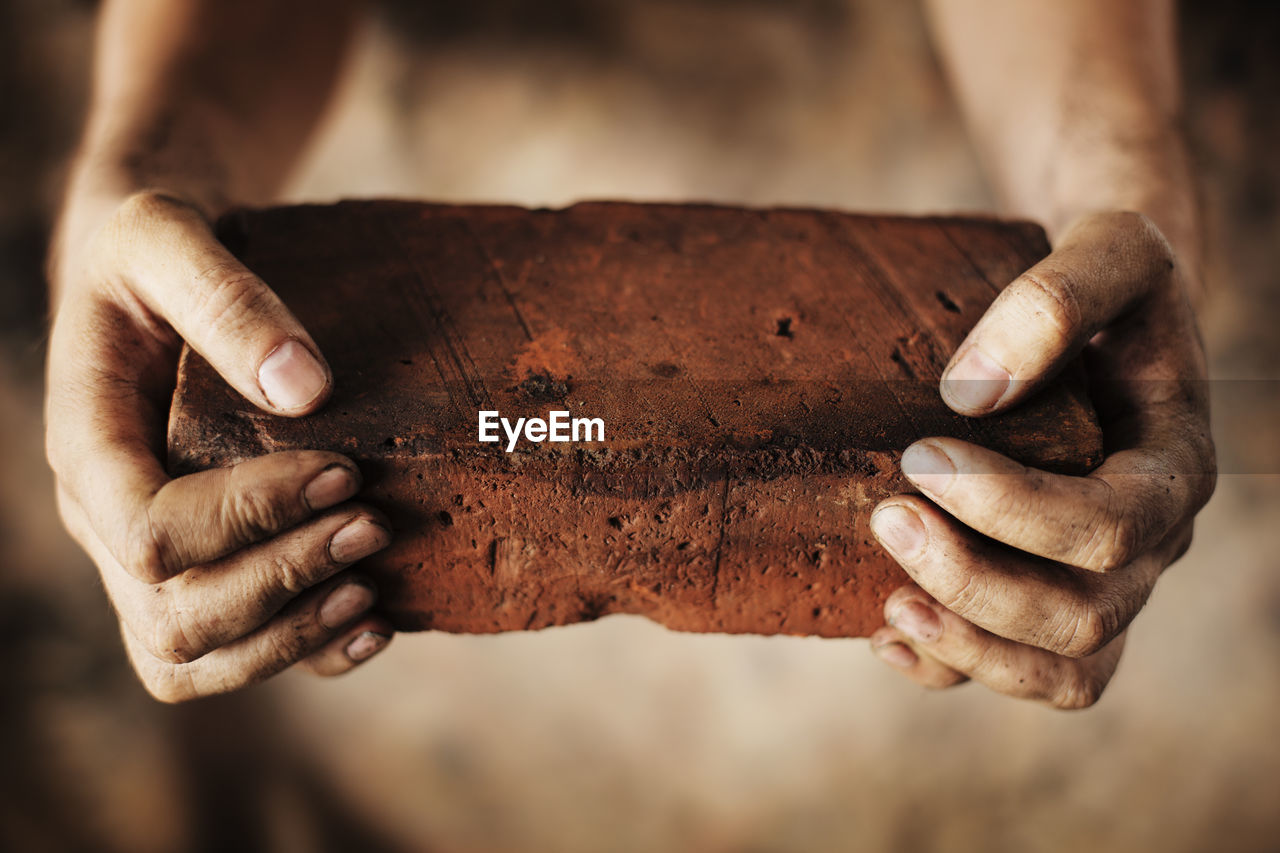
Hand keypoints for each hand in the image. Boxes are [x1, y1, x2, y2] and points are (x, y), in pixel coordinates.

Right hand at [47, 190, 394, 701]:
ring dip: (291, 638)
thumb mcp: (167, 234)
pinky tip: (374, 624)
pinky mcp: (199, 567)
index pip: (151, 531)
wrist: (143, 278)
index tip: (340, 469)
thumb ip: (223, 299)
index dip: (251, 516)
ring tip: (372, 592)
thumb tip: (306, 392)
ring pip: (194, 659)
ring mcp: (147, 558)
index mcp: (88, 446)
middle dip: (283, 583)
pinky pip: (231, 655)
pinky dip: (305, 654)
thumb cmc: (148, 253)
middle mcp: (106, 519)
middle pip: (173, 615)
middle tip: (372, 525)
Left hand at [868, 211, 1215, 708]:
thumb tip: (969, 392)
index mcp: (1175, 467)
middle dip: (975, 581)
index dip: (1011, 508)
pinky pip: (1030, 671)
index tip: (918, 454)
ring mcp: (1112, 580)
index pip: (1109, 525)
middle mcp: (1153, 542)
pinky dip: (957, 668)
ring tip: (886, 605)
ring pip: (1066, 668)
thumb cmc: (1110, 282)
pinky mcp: (1061, 595)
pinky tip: (883, 635)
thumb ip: (1056, 300)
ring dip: (970, 648)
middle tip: (885, 517)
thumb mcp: (1107, 248)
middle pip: (1085, 613)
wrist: (1113, 315)